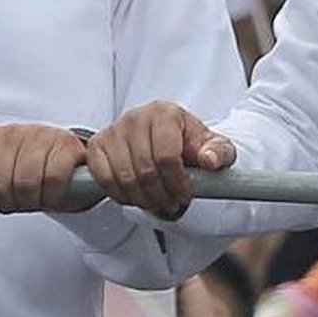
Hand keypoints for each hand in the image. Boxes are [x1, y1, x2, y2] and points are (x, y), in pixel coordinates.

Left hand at [0, 124, 89, 217]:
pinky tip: (51, 195)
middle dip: (6, 203)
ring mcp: (39, 135)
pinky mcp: (65, 145)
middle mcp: (10, 133)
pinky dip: (51, 196)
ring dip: (30, 202)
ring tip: (33, 199)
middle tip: (15, 204)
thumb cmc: (23, 170)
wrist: (67, 163)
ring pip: (24, 183)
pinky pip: (53, 179)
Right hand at [87, 101, 234, 216]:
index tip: (184, 195)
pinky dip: (120, 195)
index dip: (177, 183)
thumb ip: (219, 152)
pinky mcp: (98, 145)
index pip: (167, 156)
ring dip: (142, 199)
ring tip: (157, 202)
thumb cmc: (187, 142)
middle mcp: (136, 117)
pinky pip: (104, 178)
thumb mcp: (212, 146)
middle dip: (161, 195)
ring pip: (124, 177)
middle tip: (171, 203)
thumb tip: (209, 160)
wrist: (164, 136)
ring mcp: (114, 130)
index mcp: (165, 113)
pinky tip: (136, 197)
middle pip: (145, 170)